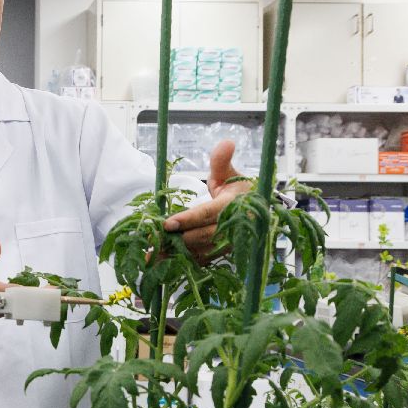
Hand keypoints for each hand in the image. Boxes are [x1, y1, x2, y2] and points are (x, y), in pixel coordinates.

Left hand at [163, 140, 252, 263]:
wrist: (256, 212)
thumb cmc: (238, 190)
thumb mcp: (230, 173)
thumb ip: (222, 161)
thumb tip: (226, 142)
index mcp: (234, 206)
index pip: (209, 213)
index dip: (189, 219)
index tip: (168, 223)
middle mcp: (232, 228)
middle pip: (202, 236)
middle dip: (177, 240)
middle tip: (153, 242)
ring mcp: (228, 244)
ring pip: (200, 251)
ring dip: (175, 255)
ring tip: (151, 256)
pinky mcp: (221, 253)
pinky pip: (201, 260)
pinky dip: (182, 263)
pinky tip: (162, 265)